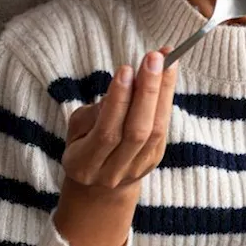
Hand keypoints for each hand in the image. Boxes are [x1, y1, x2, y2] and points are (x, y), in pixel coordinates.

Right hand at [61, 50, 177, 190]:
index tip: (127, 69)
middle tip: (155, 58)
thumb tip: (125, 85)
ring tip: (167, 61)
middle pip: (137, 131)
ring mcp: (138, 168)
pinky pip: (163, 128)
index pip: (107, 131)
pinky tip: (167, 78)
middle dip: (148, 91)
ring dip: (163, 92)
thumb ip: (96, 111)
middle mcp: (113, 171)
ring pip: (155, 130)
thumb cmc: (84, 146)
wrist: (99, 188)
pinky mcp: (155, 160)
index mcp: (85, 163)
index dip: (119, 100)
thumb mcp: (77, 129)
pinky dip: (165, 101)